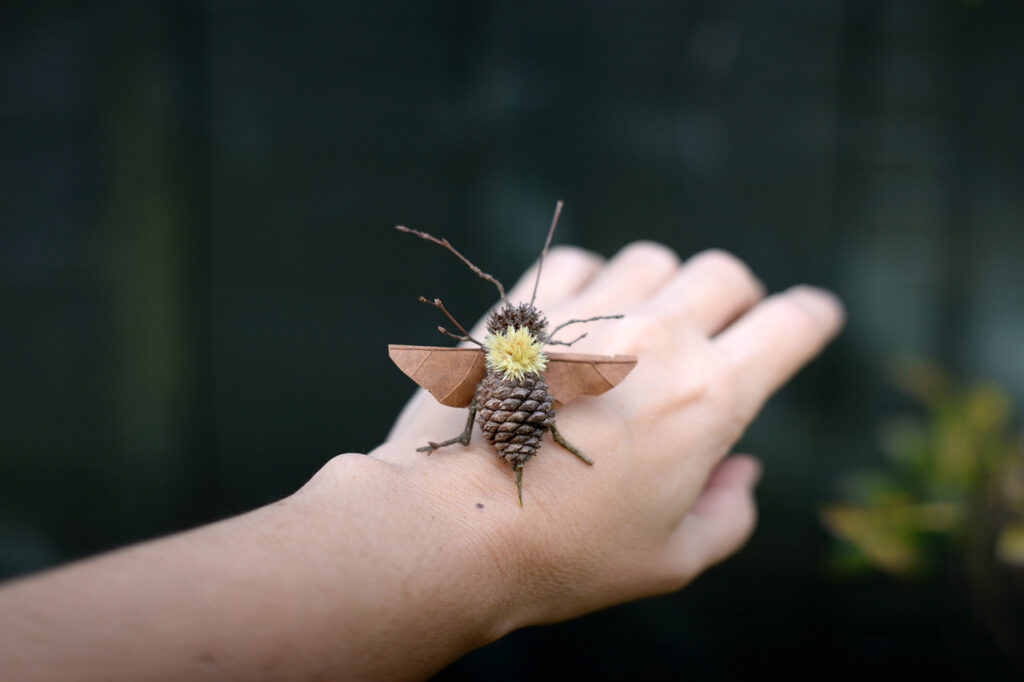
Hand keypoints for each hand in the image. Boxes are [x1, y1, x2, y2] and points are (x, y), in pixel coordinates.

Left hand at [377, 241, 843, 627]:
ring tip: (639, 336)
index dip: (811, 318)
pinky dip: (591, 284)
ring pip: (653, 261)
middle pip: (724, 275)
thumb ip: (729, 513)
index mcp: (708, 398)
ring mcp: (587, 316)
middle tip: (717, 335)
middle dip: (736, 300)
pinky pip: (579, 264)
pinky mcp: (525, 310)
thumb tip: (741, 468)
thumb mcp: (671, 559)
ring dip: (661, 290)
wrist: (451, 528)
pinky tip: (578, 325)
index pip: (790, 326)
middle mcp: (657, 339)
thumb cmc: (565, 554)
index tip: (812, 318)